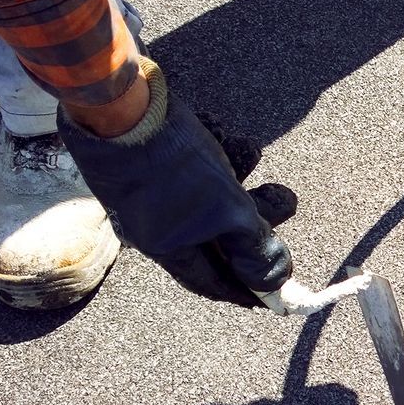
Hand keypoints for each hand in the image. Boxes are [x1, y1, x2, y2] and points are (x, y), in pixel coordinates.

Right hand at [58, 60, 360, 313]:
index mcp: (170, 247)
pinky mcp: (156, 158)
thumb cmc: (175, 167)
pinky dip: (217, 150)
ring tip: (249, 151)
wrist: (122, 108)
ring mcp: (156, 192)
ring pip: (212, 193)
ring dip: (240, 173)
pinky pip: (198, 164)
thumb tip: (275, 282)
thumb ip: (254, 247)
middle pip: (219, 235)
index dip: (245, 290)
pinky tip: (225, 133)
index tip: (272, 297)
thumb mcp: (228, 212)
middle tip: (281, 200)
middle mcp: (159, 225)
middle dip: (255, 216)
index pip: (211, 281)